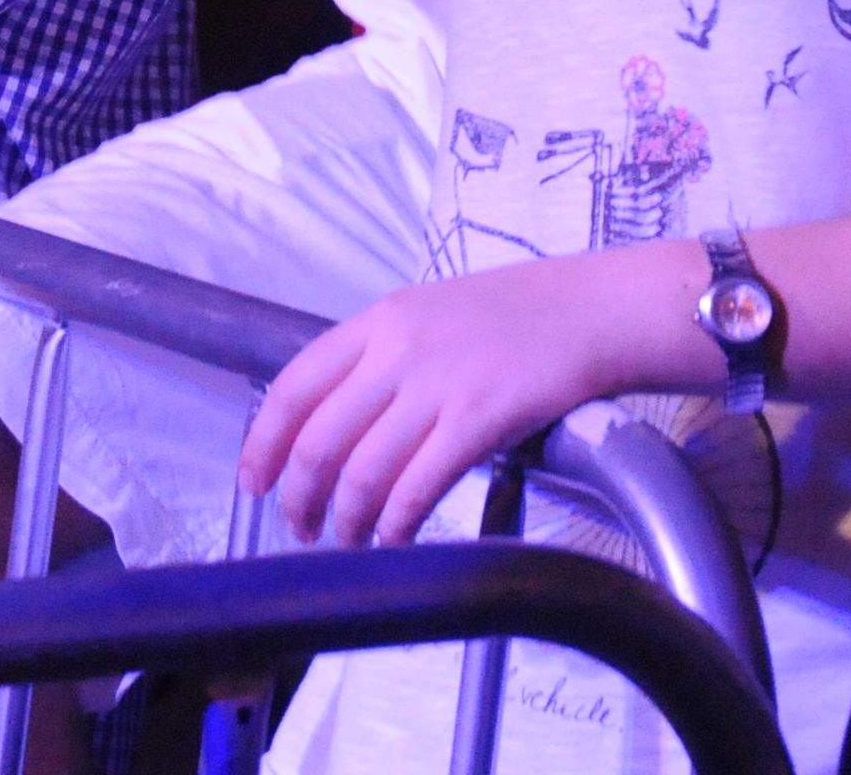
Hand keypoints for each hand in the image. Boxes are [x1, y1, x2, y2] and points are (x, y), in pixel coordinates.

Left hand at [241, 246, 676, 546]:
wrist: (594, 308)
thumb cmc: (518, 315)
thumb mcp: (432, 313)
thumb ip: (381, 358)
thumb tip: (335, 426)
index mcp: (379, 320)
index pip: (293, 387)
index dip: (263, 444)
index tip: (256, 484)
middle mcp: (398, 349)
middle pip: (320, 441)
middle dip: (301, 499)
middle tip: (303, 530)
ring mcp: (439, 383)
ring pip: (364, 473)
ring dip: (348, 522)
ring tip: (352, 542)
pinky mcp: (481, 418)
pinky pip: (419, 487)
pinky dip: (398, 525)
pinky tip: (399, 540)